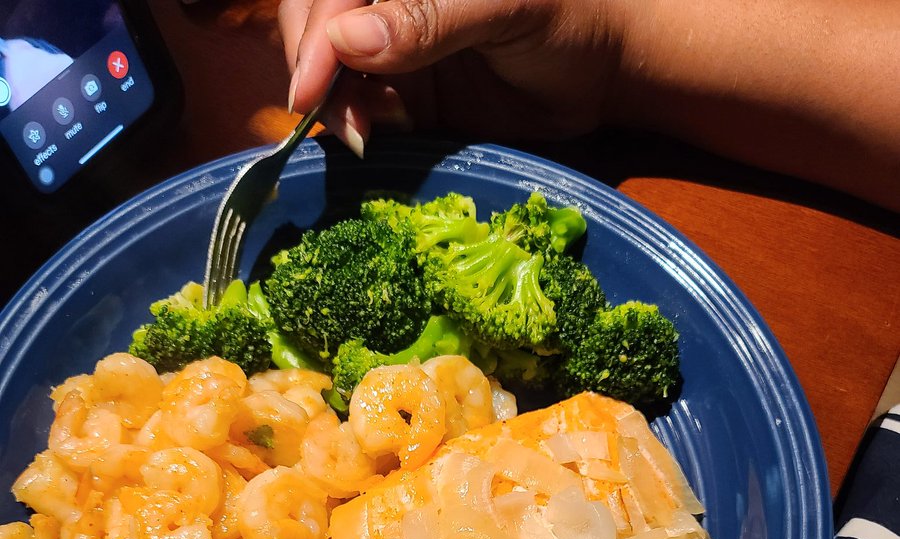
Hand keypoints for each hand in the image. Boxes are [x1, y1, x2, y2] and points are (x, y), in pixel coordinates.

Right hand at [279, 0, 630, 152]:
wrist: (607, 68)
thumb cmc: (569, 14)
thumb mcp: (503, 7)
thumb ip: (428, 20)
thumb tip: (351, 41)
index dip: (314, 35)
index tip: (311, 88)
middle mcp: (391, 2)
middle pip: (317, 26)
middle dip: (312, 70)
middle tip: (329, 116)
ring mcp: (396, 48)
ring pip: (333, 73)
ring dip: (333, 105)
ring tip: (358, 134)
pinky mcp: (410, 97)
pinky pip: (365, 111)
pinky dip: (359, 126)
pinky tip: (372, 138)